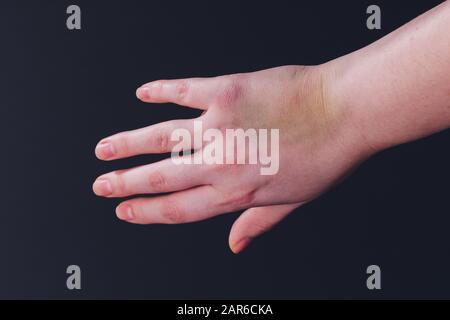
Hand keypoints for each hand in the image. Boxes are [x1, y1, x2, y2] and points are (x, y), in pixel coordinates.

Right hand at [93, 65, 368, 252]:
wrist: (347, 111)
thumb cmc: (326, 157)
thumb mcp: (292, 201)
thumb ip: (257, 224)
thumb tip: (235, 247)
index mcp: (237, 193)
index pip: (178, 209)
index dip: (146, 212)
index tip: (124, 211)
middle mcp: (221, 163)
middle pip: (161, 177)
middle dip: (125, 183)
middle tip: (100, 184)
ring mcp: (221, 125)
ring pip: (161, 137)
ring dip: (128, 144)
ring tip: (104, 148)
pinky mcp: (227, 91)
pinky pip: (183, 90)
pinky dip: (160, 91)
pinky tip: (143, 93)